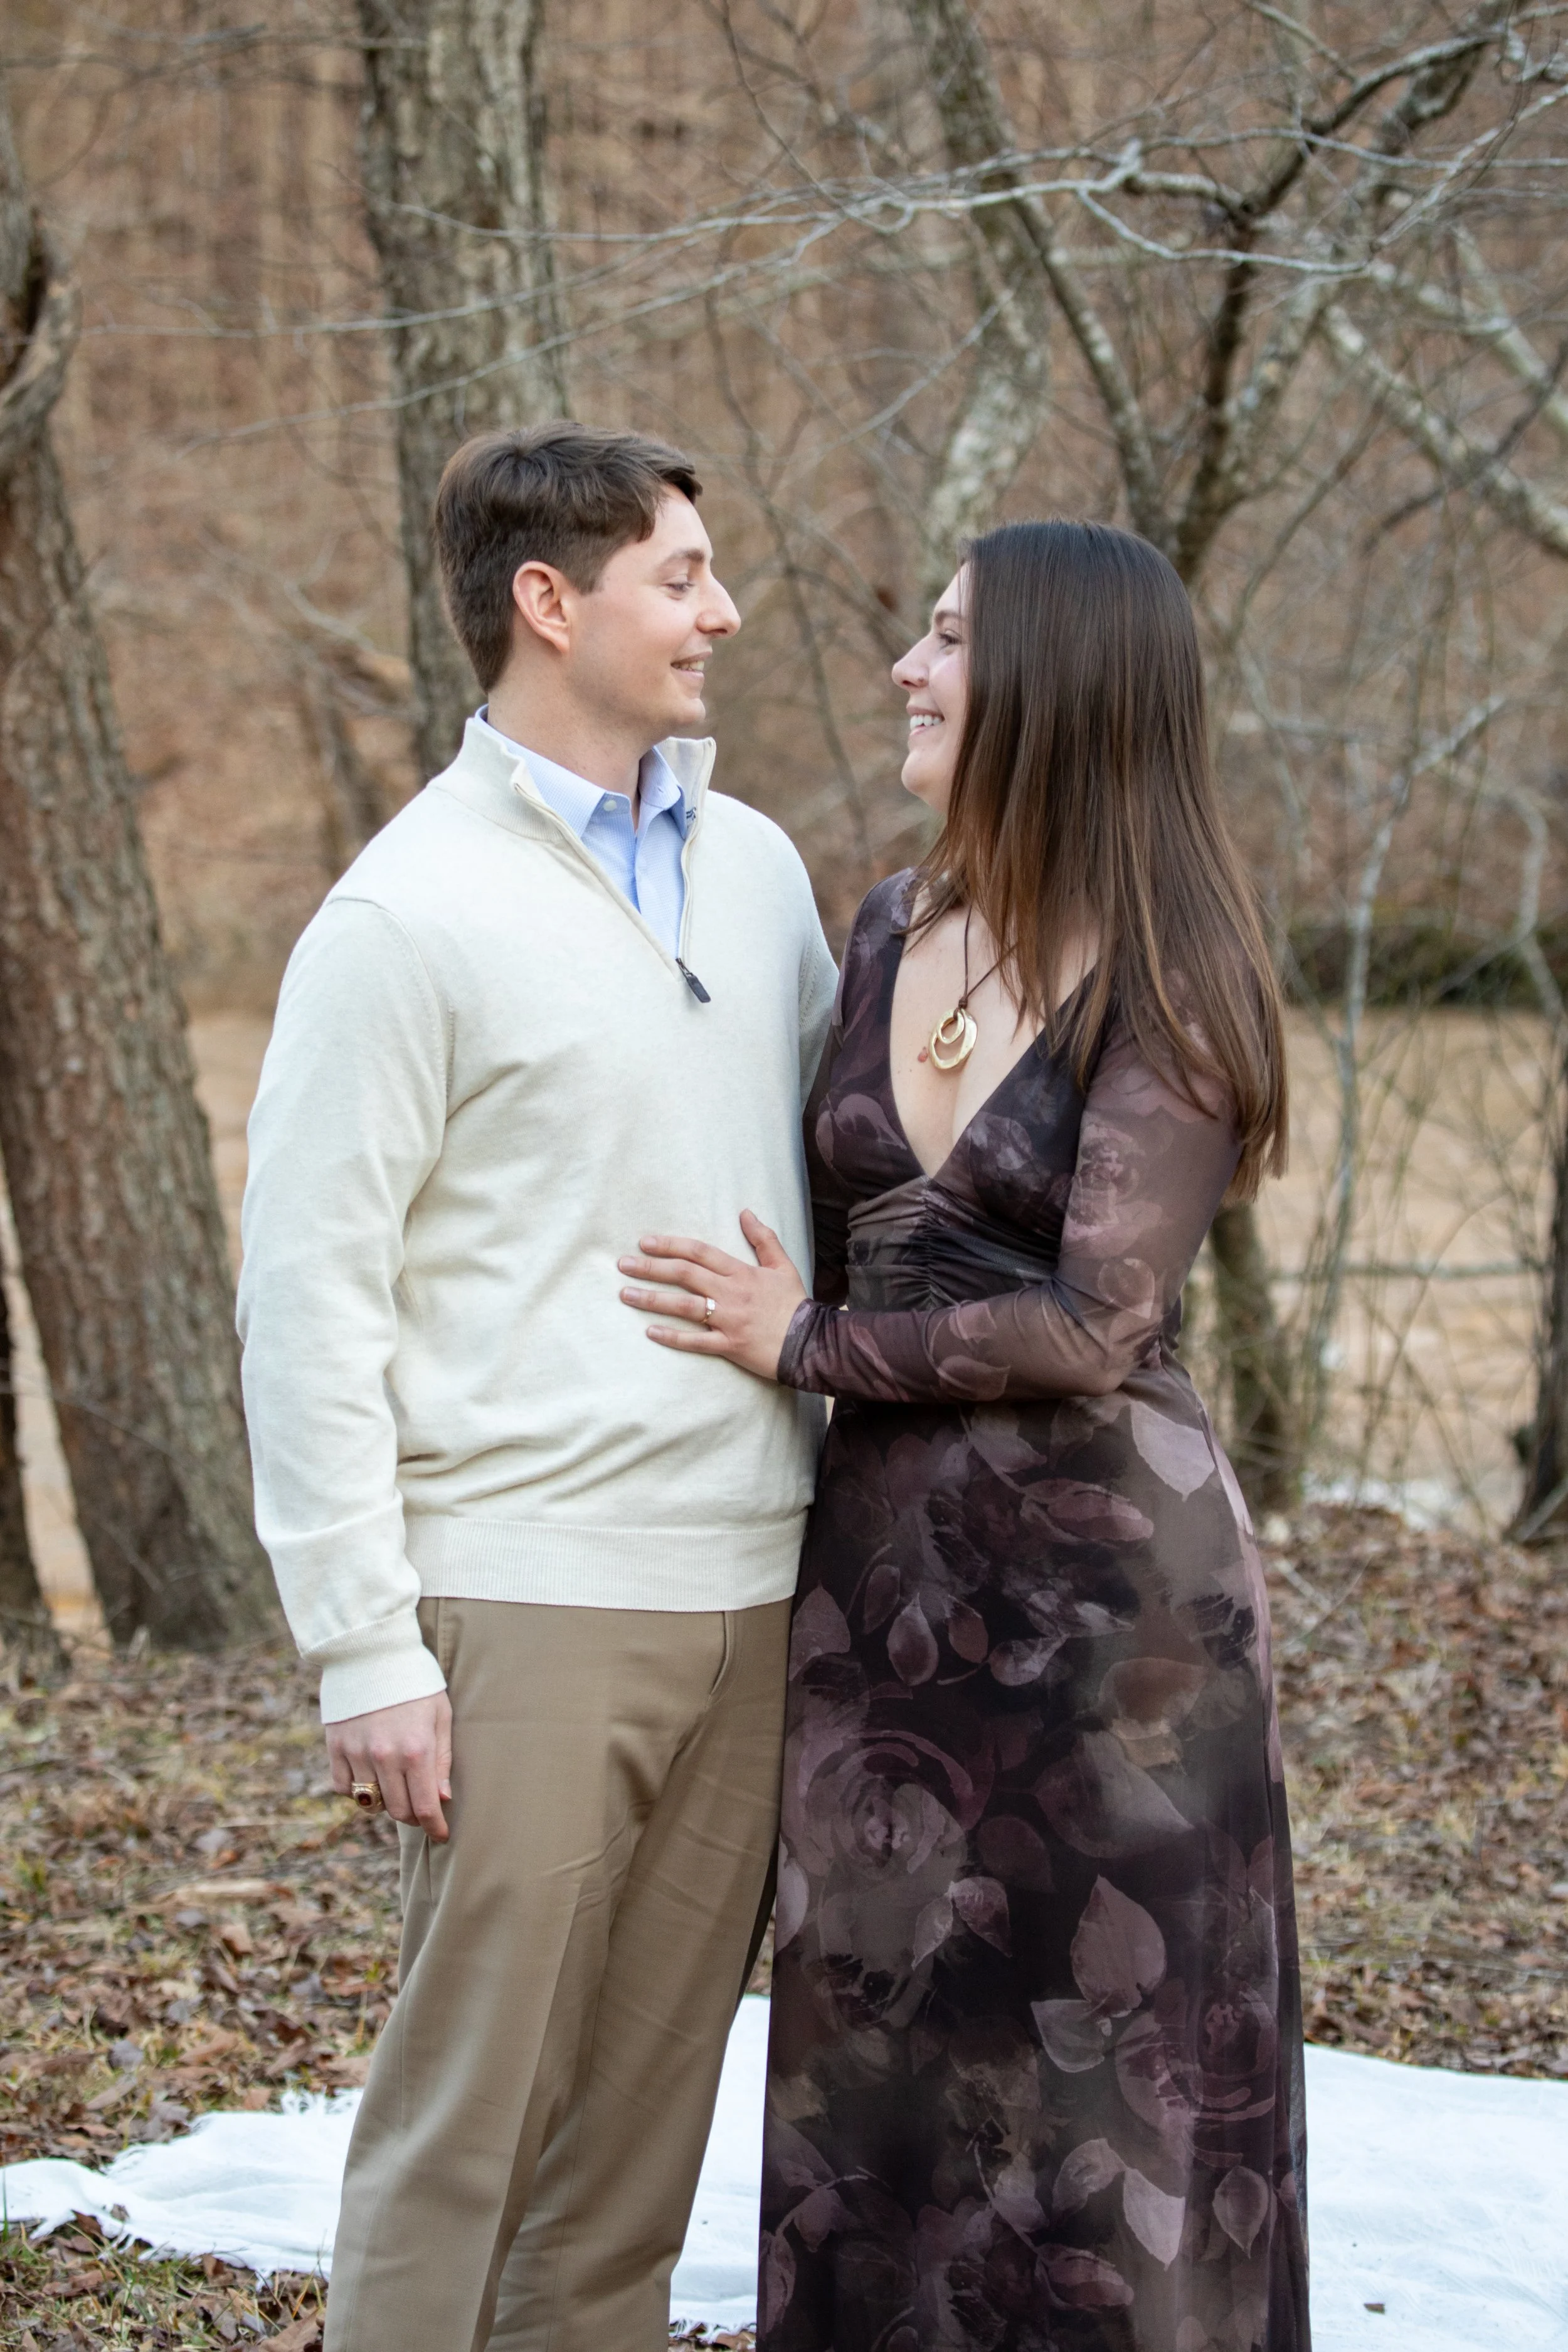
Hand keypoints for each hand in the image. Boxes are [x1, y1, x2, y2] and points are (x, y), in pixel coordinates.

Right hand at [325, 1692, 452, 1841]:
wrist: (371, 1649)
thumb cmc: (415, 1680)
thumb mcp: (440, 1714)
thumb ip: (442, 1759)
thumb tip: (442, 1798)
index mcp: (417, 1749)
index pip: (424, 1806)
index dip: (434, 1827)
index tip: (441, 1836)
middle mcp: (385, 1756)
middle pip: (398, 1811)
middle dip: (413, 1816)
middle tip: (421, 1807)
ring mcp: (357, 1753)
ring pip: (370, 1802)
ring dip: (386, 1802)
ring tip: (396, 1787)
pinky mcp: (335, 1747)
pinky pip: (343, 1788)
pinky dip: (356, 1790)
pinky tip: (369, 1777)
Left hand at [618, 1209, 806, 1381]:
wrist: (812, 1343)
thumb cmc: (795, 1303)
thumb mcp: (783, 1265)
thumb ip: (763, 1239)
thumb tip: (746, 1212)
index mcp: (741, 1272)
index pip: (700, 1253)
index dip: (671, 1245)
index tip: (645, 1242)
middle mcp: (731, 1293)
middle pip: (685, 1275)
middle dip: (651, 1268)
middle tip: (623, 1264)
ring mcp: (729, 1321)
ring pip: (684, 1307)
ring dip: (652, 1299)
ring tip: (625, 1295)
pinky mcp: (730, 1346)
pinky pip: (696, 1341)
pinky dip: (673, 1337)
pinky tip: (650, 1331)